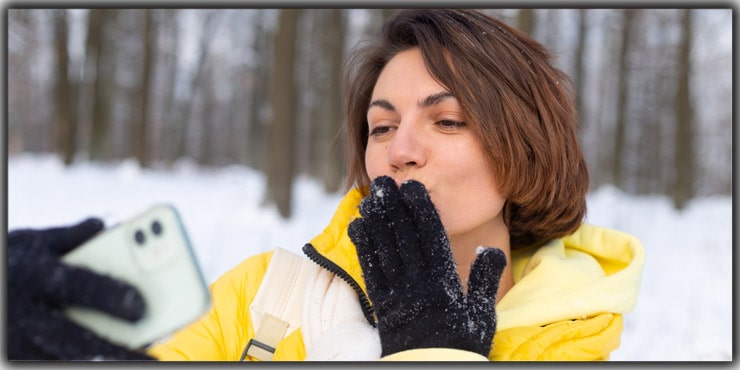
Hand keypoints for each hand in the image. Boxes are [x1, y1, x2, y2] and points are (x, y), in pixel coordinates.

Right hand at [8, 218, 153, 359]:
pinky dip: (86, 365)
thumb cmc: (9, 265)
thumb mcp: (30, 243)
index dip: (107, 296)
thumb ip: (71, 237)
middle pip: (73, 336)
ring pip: (64, 358)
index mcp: (33, 274)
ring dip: (103, 363)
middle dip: (113, 349)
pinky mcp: (16, 356)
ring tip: (140, 365)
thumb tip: (104, 226)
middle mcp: (24, 311)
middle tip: (151, 359)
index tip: (139, 306)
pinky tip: (116, 364)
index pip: (75, 285)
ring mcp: (17, 340)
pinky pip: (53, 362)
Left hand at [348, 176, 506, 357]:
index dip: (420, 210)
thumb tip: (490, 248)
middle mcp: (417, 283)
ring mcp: (396, 293)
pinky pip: (370, 270)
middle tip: (383, 181)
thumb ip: (486, 280)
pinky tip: (358, 227)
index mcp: (443, 282)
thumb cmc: (460, 344)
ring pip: (383, 249)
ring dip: (375, 221)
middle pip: (402, 237)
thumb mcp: (482, 314)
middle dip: (392, 207)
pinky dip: (363, 246)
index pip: (430, 237)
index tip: (412, 187)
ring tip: (369, 197)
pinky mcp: (381, 304)